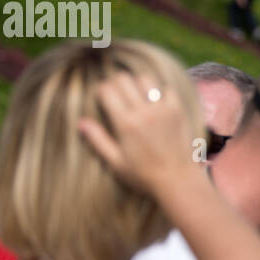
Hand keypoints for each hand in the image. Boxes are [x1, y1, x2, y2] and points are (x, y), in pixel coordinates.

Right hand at [77, 70, 198, 196]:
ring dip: (136, 83)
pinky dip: (159, 91)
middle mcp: (144, 112)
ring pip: (145, 79)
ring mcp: (163, 109)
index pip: (107, 90)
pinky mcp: (178, 111)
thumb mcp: (115, 162)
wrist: (178, 181)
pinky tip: (155, 102)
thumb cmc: (144, 176)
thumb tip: (81, 122)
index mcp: (125, 123)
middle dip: (116, 83)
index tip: (102, 99)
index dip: (101, 90)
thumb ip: (97, 140)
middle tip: (117, 95)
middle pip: (123, 79)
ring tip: (135, 96)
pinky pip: (167, 89)